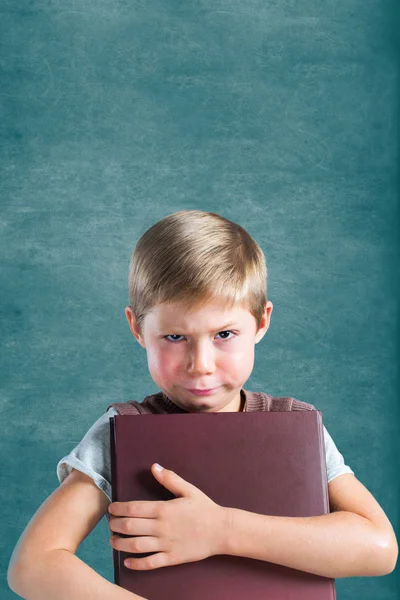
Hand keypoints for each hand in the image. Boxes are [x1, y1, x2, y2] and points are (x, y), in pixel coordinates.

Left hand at [108, 463, 227, 569]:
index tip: (111, 508)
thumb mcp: (188, 489)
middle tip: (110, 524)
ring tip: (113, 541)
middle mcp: (161, 527)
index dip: (118, 509)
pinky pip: (150, 562)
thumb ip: (169, 479)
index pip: (133, 508)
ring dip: (120, 544)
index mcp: (164, 509)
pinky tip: (127, 562)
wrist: (221, 530)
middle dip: (115, 525)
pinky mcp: (171, 558)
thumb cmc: (205, 508)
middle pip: (130, 526)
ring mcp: (166, 544)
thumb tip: (154, 466)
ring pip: (136, 545)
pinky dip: (136, 563)